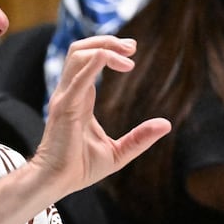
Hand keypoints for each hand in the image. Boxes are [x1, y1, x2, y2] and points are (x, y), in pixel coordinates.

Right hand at [31, 36, 169, 194]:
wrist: (57, 183)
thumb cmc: (80, 169)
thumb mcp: (118, 152)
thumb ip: (140, 137)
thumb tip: (166, 124)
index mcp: (80, 99)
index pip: (89, 62)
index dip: (109, 51)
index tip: (132, 53)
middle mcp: (70, 93)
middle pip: (81, 50)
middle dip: (106, 41)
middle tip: (132, 46)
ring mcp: (65, 98)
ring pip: (77, 55)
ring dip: (103, 46)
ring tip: (128, 53)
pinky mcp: (64, 107)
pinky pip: (78, 77)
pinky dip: (95, 62)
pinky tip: (112, 60)